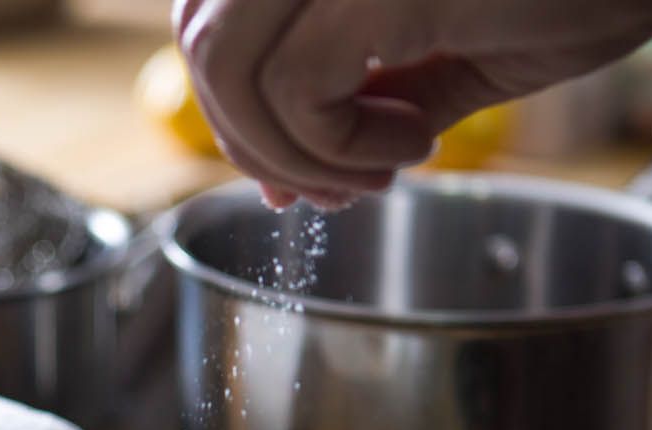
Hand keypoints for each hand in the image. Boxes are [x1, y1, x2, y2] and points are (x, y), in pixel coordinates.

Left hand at [174, 0, 651, 208]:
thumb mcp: (449, 44)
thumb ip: (361, 96)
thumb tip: (288, 178)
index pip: (209, 10)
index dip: (229, 102)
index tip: (289, 172)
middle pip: (201, 40)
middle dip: (249, 141)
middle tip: (328, 190)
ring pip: (225, 65)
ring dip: (290, 151)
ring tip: (378, 170)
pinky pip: (296, 90)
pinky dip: (339, 149)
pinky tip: (413, 147)